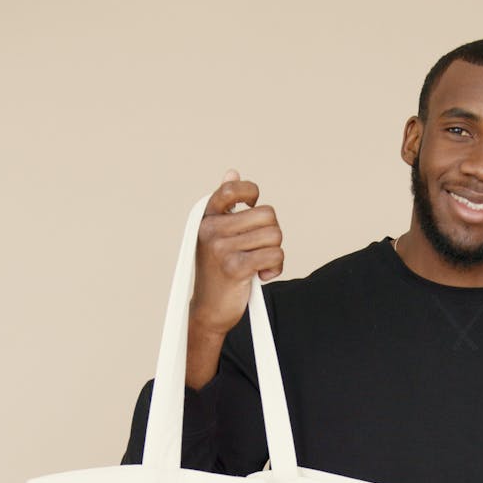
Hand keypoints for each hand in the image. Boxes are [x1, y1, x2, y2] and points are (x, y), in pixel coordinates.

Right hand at [189, 169, 284, 339]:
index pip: (232, 189)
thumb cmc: (217, 272)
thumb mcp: (217, 236)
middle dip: (272, 233)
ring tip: (260, 264)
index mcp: (207, 218)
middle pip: (267, 215)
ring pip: (274, 236)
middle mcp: (211, 230)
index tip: (253, 208)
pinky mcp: (235, 267)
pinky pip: (274, 256)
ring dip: (275, 253)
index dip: (250, 193)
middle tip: (260, 249)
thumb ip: (226, 206)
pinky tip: (263, 275)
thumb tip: (232, 172)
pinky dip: (275, 268)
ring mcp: (221, 248)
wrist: (209, 311)